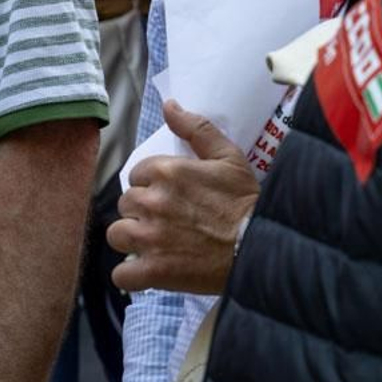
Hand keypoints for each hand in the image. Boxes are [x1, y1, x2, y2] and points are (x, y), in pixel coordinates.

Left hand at [107, 100, 258, 294]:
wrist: (265, 247)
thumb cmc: (247, 201)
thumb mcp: (228, 157)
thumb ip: (196, 128)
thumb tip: (169, 106)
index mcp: (164, 171)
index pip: (136, 176)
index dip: (151, 187)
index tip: (171, 198)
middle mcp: (151, 201)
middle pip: (126, 205)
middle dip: (142, 212)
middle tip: (168, 222)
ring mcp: (150, 238)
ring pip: (117, 235)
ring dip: (132, 240)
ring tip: (155, 245)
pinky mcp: (155, 270)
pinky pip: (122, 275)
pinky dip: (131, 276)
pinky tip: (147, 272)